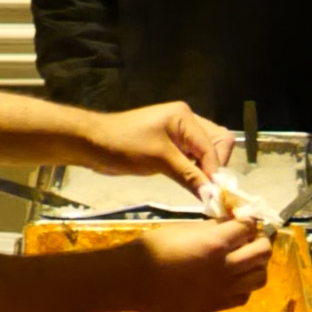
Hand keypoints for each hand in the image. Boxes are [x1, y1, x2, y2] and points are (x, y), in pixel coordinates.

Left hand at [81, 100, 233, 197]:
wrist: (93, 144)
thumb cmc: (124, 146)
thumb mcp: (159, 160)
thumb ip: (189, 176)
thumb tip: (212, 194)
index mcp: (185, 117)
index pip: (214, 144)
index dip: (215, 170)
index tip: (214, 194)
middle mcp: (186, 121)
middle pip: (218, 142)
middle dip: (216, 165)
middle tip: (208, 187)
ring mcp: (179, 133)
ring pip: (207, 151)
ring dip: (206, 169)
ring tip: (201, 188)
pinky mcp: (170, 145)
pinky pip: (193, 157)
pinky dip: (196, 171)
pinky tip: (192, 183)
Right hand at [119, 216, 276, 311]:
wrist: (131, 281)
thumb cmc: (152, 249)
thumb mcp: (182, 229)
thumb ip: (210, 228)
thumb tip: (228, 224)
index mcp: (216, 244)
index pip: (249, 227)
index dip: (250, 221)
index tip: (246, 220)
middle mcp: (225, 268)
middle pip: (262, 252)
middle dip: (260, 241)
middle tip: (249, 238)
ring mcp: (222, 290)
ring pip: (260, 278)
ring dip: (257, 265)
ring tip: (243, 259)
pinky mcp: (215, 306)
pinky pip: (243, 297)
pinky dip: (244, 286)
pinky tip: (233, 279)